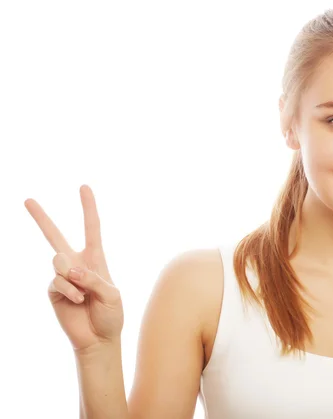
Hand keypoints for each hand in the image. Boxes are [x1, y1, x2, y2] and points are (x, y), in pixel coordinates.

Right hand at [25, 185, 123, 352]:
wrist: (99, 339)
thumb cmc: (111, 315)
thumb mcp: (112, 295)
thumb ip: (94, 279)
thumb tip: (71, 270)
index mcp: (96, 259)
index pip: (92, 228)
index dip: (88, 207)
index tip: (83, 187)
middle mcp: (77, 264)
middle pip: (55, 236)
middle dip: (41, 219)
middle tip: (27, 200)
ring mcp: (63, 277)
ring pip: (59, 261)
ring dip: (74, 277)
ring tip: (85, 294)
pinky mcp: (53, 291)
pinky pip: (57, 281)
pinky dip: (70, 291)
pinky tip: (78, 301)